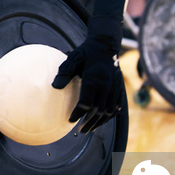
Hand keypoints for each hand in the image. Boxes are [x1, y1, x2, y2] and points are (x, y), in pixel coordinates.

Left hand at [52, 17, 124, 132]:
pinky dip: (111, 115)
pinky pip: (117, 105)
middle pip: (98, 110)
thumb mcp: (73, 58)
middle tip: (81, 131)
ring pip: (109, 110)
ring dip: (100, 121)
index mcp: (94, 78)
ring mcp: (115, 87)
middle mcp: (106, 84)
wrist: (106, 44)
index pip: (86, 102)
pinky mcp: (119, 87)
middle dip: (89, 122)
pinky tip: (104, 120)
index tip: (71, 120)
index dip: (78, 114)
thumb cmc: (86, 52)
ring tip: (91, 129)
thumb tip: (54, 87)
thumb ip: (64, 73)